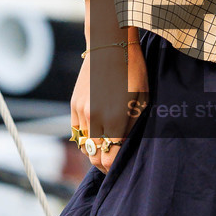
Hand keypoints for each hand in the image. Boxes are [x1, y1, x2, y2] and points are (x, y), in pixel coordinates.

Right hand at [71, 37, 149, 171]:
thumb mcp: (142, 100)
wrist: (109, 46)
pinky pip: (77, 132)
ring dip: (94, 151)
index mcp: (115, 119)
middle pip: (95, 156)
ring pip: (84, 146)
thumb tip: (125, 148)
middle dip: (104, 165)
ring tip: (106, 150)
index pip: (110, 158)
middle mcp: (95, 118)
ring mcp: (82, 111)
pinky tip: (97, 136)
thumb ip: (132, 128)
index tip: (120, 170)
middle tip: (113, 166)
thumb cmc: (133, 72)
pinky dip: (86, 138)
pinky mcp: (74, 105)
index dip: (114, 169)